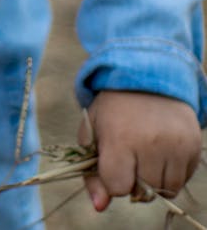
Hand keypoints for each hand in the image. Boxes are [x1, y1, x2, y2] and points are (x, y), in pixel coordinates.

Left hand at [80, 90, 202, 210]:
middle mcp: (151, 143)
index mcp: (120, 138)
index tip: (113, 161)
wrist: (148, 78)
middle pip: (143, 193)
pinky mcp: (193, 146)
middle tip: (130, 154)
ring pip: (166, 191)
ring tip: (146, 154)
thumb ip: (91, 173)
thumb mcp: (93, 132)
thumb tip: (100, 207)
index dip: (113, 179)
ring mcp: (176, 145)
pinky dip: (171, 173)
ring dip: (154, 180)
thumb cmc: (114, 110)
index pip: (118, 187)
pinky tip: (161, 151)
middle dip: (134, 180)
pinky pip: (182, 180)